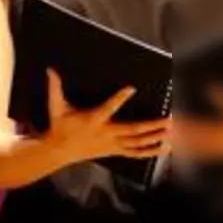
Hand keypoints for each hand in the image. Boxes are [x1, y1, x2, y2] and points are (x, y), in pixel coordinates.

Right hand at [43, 69, 170, 163]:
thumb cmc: (59, 126)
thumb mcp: (55, 106)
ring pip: (137, 142)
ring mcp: (112, 144)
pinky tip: (164, 147)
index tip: (132, 88)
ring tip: (172, 131)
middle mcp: (105, 133)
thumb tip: (50, 70)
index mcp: (93, 120)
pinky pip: (135, 152)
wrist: (58, 151)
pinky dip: (150, 151)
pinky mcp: (114, 151)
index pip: (108, 108)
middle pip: (133, 130)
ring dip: (155, 137)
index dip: (119, 98)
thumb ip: (55, 87)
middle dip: (152, 125)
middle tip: (169, 119)